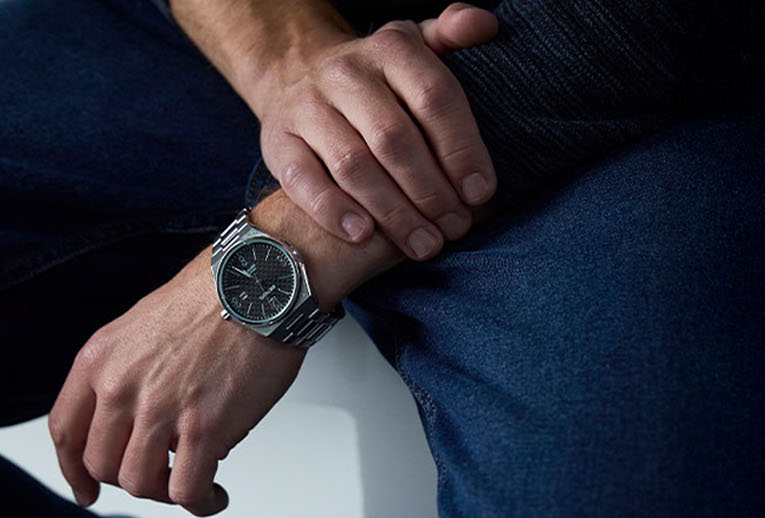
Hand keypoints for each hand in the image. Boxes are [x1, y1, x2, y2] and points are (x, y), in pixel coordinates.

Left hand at [48, 248, 306, 516]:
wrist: (258, 283)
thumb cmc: (213, 298)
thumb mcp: (140, 328)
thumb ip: (125, 374)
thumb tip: (134, 422)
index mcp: (99, 360)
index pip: (65, 431)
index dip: (73, 470)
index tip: (85, 489)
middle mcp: (120, 386)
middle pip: (102, 464)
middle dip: (130, 479)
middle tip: (159, 476)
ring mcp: (159, 410)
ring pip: (139, 484)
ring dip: (165, 493)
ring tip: (192, 483)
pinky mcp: (203, 429)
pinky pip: (186, 491)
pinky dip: (200, 504)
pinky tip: (213, 496)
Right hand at [253, 3, 500, 259]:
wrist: (294, 74)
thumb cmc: (376, 76)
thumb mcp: (414, 46)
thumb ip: (452, 35)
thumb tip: (486, 25)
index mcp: (389, 48)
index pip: (434, 98)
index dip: (461, 149)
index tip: (480, 192)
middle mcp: (344, 74)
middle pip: (394, 139)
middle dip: (431, 191)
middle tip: (455, 228)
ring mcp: (306, 107)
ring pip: (353, 165)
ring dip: (393, 212)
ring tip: (424, 245)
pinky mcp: (278, 141)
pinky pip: (304, 180)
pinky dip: (334, 211)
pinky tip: (363, 236)